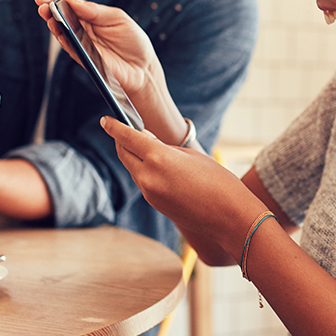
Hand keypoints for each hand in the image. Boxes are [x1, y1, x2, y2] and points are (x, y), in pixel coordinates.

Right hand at [37, 0, 188, 144]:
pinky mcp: (84, 60)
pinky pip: (71, 48)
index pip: (71, 7)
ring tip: (46, 14)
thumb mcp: (118, 18)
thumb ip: (96, 11)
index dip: (56, 1)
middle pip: (62, 19)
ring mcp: (82, 45)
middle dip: (49, 10)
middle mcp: (83, 31)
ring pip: (63, 34)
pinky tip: (57, 30)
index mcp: (91, 17)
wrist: (143, 68)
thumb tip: (73, 1)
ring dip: (53, 24)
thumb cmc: (133, 41)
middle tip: (40, 3)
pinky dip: (63, 39)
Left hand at [101, 116, 264, 259]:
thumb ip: (164, 147)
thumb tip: (146, 142)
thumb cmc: (217, 180)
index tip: (105, 120)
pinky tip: (156, 167)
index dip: (114, 126)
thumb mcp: (190, 155)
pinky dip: (144, 171)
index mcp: (158, 157)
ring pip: (133, 169)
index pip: (127, 137)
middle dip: (121, 141)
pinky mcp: (154, 204)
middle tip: (124, 130)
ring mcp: (149, 193)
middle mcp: (148, 176)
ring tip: (145, 147)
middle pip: (124, 153)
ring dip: (134, 157)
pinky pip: (142, 182)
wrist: (229, 216)